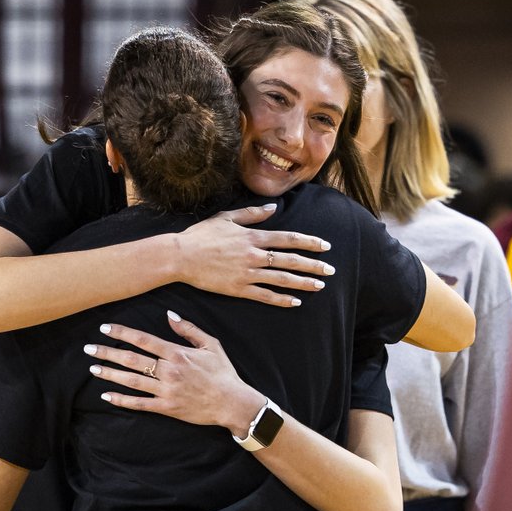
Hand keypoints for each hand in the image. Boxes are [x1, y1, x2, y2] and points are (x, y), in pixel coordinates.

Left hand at [87, 311, 265, 435]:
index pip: (143, 339)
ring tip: (93, 368)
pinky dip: (122, 400)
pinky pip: (140, 403)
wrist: (232, 403)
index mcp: (177, 353)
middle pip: (132, 359)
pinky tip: (107, 395)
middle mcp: (169, 371)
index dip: (122, 333)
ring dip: (110, 373)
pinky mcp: (167, 407)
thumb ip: (189, 329)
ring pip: (132, 380)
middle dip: (108, 352)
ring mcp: (166, 390)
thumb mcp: (211, 345)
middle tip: (89, 348)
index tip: (105, 328)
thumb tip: (169, 315)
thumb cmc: (223, 373)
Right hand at [174, 204, 334, 307]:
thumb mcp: (226, 218)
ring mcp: (247, 273)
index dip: (309, 242)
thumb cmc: (201, 235)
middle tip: (331, 270)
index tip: (325, 246)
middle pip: (290, 260)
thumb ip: (252, 213)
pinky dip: (281, 299)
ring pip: (282, 279)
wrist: (180, 256)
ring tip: (319, 286)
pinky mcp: (238, 289)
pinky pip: (264, 295)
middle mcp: (254, 255)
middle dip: (313, 265)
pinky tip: (295, 302)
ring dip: (303, 283)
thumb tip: (273, 208)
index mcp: (253, 236)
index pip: (289, 239)